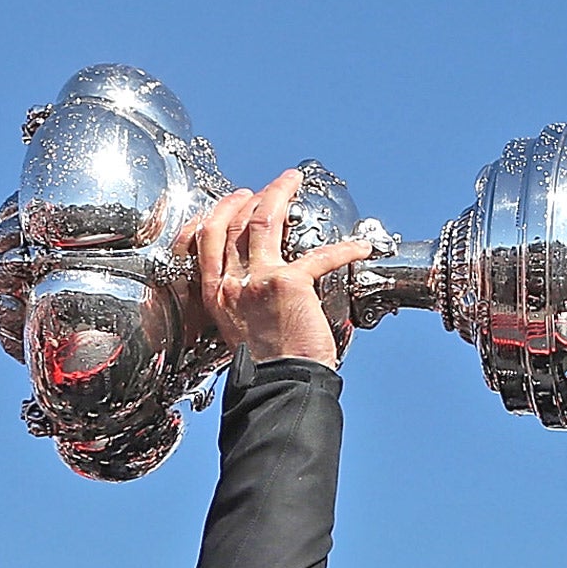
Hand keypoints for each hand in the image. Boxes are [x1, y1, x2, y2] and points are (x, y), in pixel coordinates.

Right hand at [177, 171, 374, 366]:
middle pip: (234, 222)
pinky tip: (360, 246)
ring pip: (263, 220)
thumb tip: (261, 290)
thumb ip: (244, 304)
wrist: (280, 386)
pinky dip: (344, 249)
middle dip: (252, 196)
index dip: (220, 212)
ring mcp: (258, 280)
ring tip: (293, 181)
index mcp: (217, 294)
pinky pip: (319, 255)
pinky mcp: (289, 283)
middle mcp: (232, 283)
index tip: (235, 199)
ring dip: (280, 194)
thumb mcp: (240, 330)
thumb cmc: (268, 368)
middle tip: (270, 186)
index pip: (206, 239)